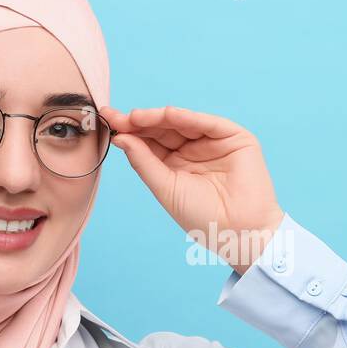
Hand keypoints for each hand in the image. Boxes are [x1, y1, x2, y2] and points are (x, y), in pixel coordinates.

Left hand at [100, 105, 284, 274]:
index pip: (149, 142)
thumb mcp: (165, 188)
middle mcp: (193, 150)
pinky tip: (168, 114)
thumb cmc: (203, 218)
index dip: (129, 131)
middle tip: (116, 117)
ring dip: (159, 117)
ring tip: (136, 117)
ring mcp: (213, 142)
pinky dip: (189, 117)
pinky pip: (208, 123)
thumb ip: (144, 161)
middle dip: (139, 122)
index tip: (107, 120)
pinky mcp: (235, 138)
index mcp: (175, 164)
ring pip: (182, 122)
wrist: (239, 232)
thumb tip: (120, 137)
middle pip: (162, 129)